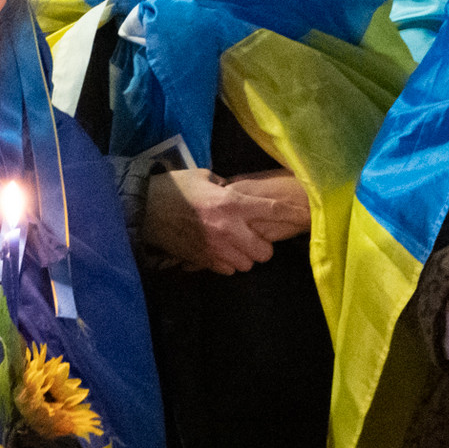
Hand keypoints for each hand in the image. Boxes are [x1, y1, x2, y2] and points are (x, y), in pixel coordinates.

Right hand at [145, 168, 309, 274]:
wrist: (146, 210)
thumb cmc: (176, 188)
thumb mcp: (206, 177)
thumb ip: (228, 187)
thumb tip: (242, 193)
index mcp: (232, 203)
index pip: (273, 210)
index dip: (291, 213)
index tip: (302, 214)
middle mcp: (229, 229)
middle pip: (265, 252)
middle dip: (262, 246)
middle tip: (253, 236)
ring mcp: (216, 249)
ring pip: (247, 265)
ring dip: (244, 256)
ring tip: (235, 245)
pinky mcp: (204, 261)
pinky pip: (228, 270)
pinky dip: (227, 263)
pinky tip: (219, 251)